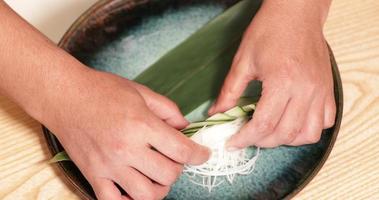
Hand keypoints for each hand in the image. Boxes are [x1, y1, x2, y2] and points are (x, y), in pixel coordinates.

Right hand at [43, 69, 209, 199]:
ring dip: (159, 189)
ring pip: (146, 195)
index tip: (202, 155)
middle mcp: (127, 149)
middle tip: (173, 159)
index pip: (182, 151)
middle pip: (168, 175)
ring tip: (157, 176)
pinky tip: (133, 189)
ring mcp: (108, 165)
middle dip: (178, 168)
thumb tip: (185, 128)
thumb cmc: (102, 90)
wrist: (64, 96)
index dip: (199, 155)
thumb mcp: (141, 92)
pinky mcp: (93, 174)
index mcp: (142, 125)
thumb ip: (168, 110)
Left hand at [209, 0, 335, 147]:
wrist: (296, 12)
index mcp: (282, 81)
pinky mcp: (328, 88)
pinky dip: (309, 129)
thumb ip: (229, 91)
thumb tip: (217, 113)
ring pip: (309, 133)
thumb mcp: (243, 60)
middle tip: (248, 137)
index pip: (263, 124)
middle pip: (285, 133)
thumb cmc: (269, 30)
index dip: (245, 138)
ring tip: (271, 132)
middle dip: (263, 142)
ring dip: (288, 140)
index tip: (234, 143)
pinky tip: (293, 121)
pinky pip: (326, 121)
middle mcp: (305, 90)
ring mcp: (320, 90)